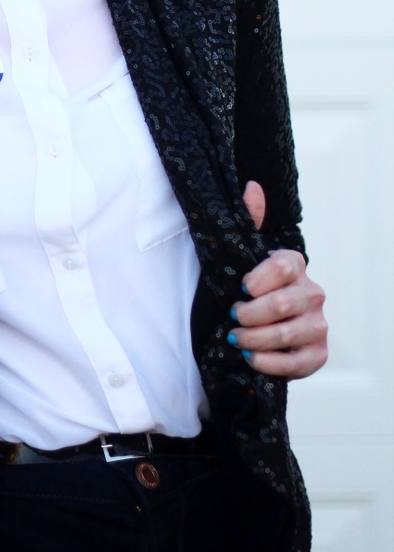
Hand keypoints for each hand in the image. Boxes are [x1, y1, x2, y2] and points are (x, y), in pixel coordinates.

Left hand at [227, 181, 327, 379]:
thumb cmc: (245, 287)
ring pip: (289, 334)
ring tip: (236, 338)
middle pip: (284, 304)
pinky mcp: (318, 353)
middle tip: (232, 317)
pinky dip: (271, 363)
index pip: (283, 266)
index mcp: (294, 264)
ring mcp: (318, 325)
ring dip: (256, 339)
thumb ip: (248, 220)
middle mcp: (312, 293)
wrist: (255, 326)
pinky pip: (298, 363)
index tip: (240, 287)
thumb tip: (253, 188)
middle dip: (251, 314)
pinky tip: (251, 358)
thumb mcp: (241, 253)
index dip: (259, 278)